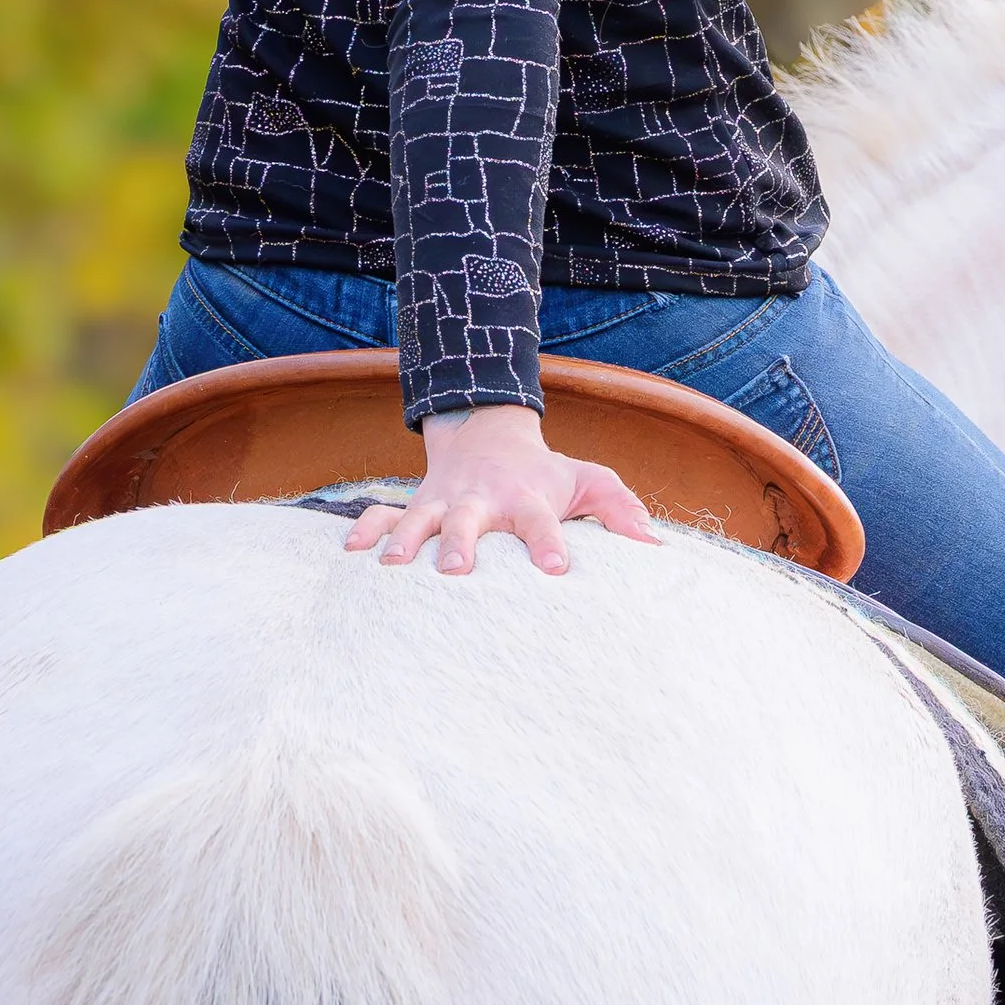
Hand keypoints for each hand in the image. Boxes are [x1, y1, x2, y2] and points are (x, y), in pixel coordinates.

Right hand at [342, 402, 660, 576]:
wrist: (487, 433)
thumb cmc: (545, 473)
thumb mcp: (588, 481)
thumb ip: (621, 510)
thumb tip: (655, 549)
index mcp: (526, 499)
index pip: (541, 523)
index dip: (548, 544)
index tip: (555, 569)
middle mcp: (481, 501)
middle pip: (469, 521)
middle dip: (461, 544)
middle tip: (457, 570)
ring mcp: (442, 503)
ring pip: (417, 518)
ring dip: (404, 540)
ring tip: (391, 567)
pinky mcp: (415, 506)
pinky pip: (382, 514)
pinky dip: (364, 531)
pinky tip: (348, 556)